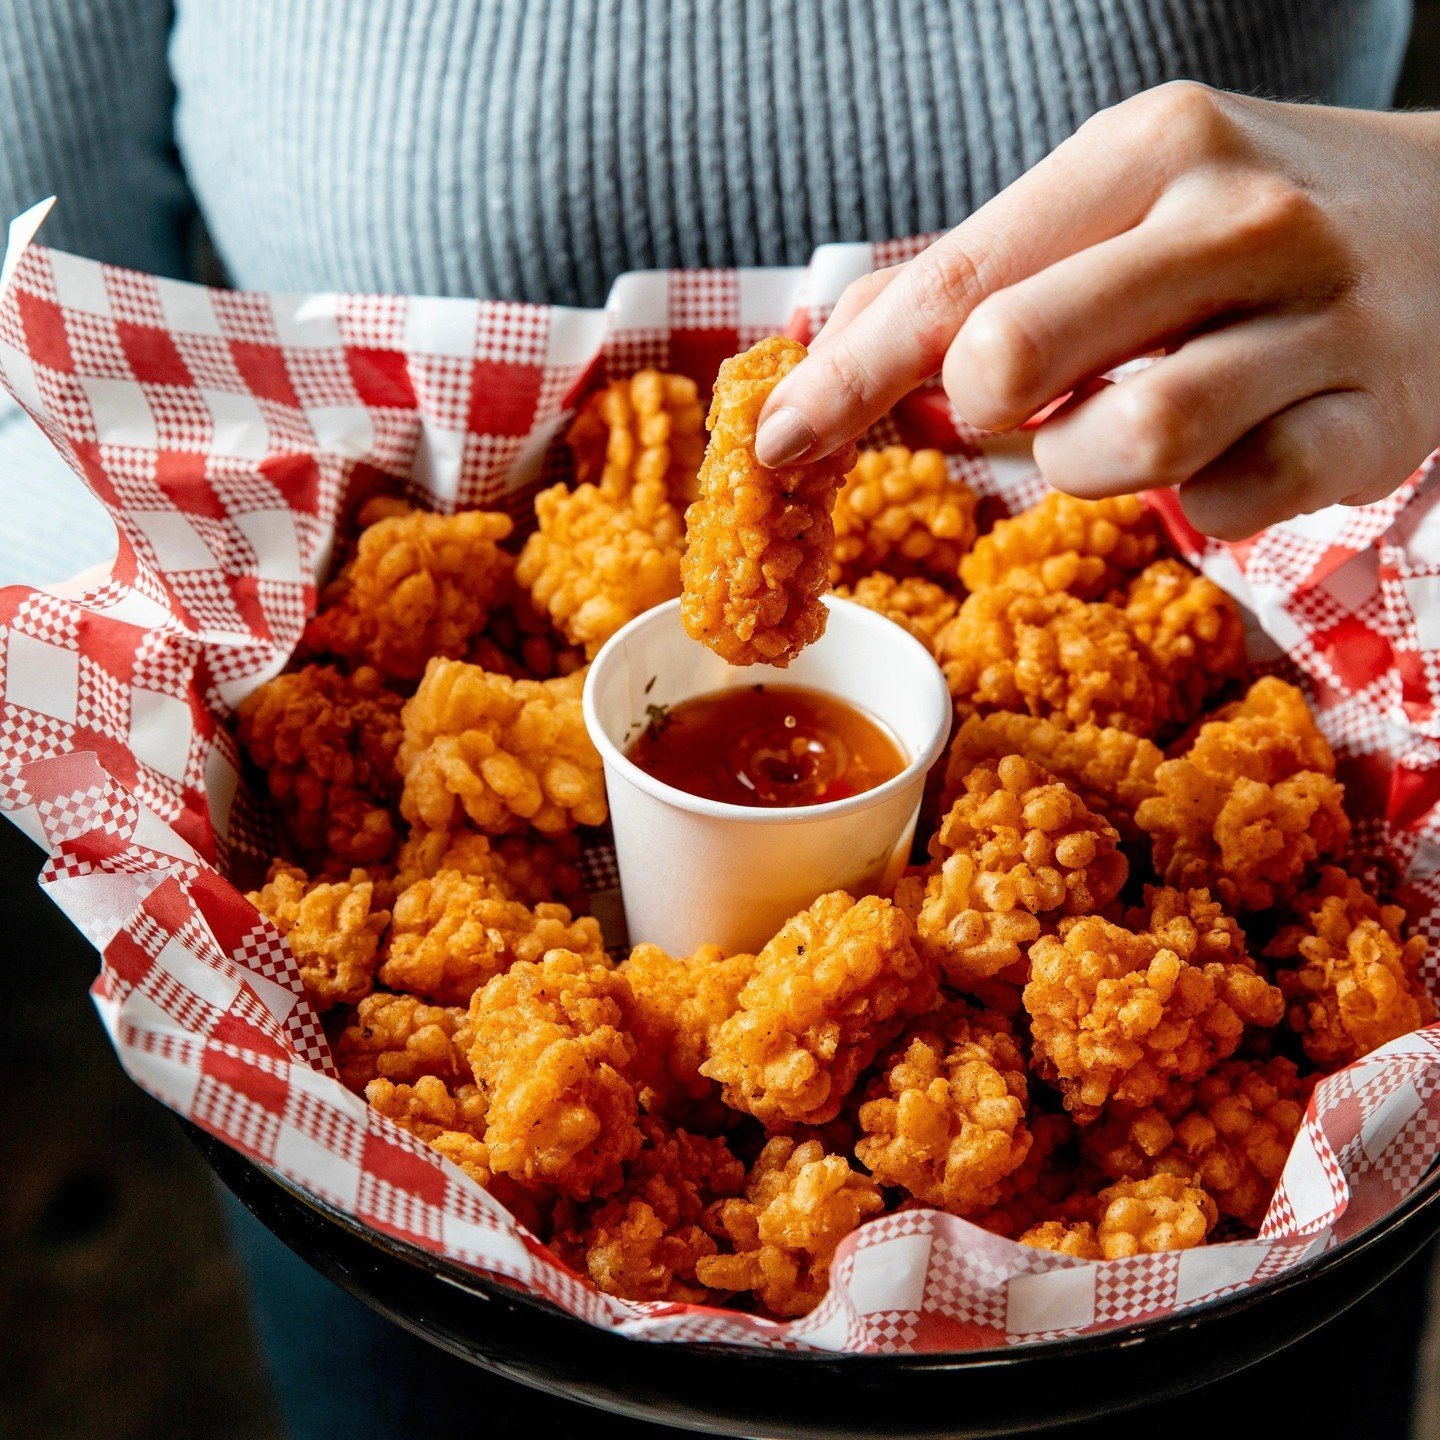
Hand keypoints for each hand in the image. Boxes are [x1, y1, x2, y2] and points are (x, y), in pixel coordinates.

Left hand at [756, 83, 1439, 539]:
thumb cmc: (1244, 232)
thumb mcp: (1118, 205)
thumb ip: (980, 273)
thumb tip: (829, 347)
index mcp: (1148, 150)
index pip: (954, 282)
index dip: (848, 378)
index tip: (776, 444)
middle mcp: (1237, 221)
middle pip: (1014, 357)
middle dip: (981, 409)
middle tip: (1015, 403)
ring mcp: (1319, 324)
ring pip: (1123, 446)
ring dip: (1088, 464)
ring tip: (1134, 419)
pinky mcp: (1373, 426)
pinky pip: (1228, 508)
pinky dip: (1200, 501)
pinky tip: (1235, 444)